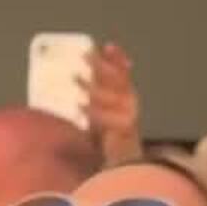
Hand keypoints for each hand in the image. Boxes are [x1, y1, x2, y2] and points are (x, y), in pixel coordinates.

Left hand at [81, 41, 141, 162]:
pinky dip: (93, 111)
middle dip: (102, 66)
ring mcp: (130, 114)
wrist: (122, 160)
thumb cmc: (107, 134)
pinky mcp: (125, 128)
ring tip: (75, 78)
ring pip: (111, 95)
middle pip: (117, 79)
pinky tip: (80, 107)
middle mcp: (131, 101)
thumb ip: (95, 92)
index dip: (116, 58)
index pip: (122, 72)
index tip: (107, 46)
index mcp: (126, 94)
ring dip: (93, 86)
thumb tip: (82, 73)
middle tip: (85, 55)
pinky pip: (107, 117)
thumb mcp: (99, 109)